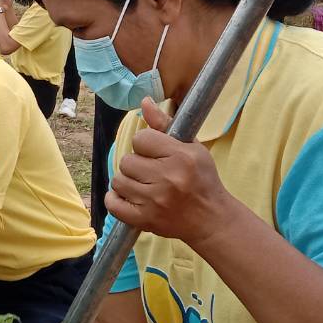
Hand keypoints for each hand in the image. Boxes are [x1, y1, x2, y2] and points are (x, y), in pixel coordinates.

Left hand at [105, 99, 236, 249]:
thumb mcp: (192, 148)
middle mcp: (167, 178)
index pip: (141, 138)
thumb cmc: (202, 179)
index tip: (156, 153)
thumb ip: (165, 124)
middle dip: (136, 164)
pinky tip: (130, 197)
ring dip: (127, 182)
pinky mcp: (144, 220)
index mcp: (181, 157)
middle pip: (126, 161)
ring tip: (144, 186)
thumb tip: (144, 101)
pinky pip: (112, 204)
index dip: (146, 144)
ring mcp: (154, 201)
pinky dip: (116, 200)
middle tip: (151, 172)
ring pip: (118, 181)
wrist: (211, 219)